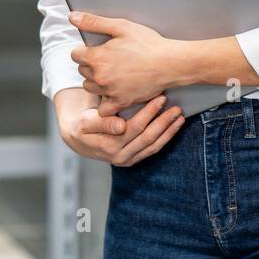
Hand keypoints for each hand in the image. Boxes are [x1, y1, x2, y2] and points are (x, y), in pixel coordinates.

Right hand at [57, 90, 184, 166]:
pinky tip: (174, 126)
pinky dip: (166, 137)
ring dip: (169, 131)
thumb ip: (103, 123)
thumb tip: (120, 126)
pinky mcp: (134, 158)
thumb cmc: (81, 124)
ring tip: (180, 116)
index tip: (160, 98)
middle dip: (164, 122)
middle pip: (148, 138)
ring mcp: (128, 159)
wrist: (77, 137)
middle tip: (176, 107)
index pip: (135, 128)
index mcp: (109, 147)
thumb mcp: (86, 122)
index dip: (149, 113)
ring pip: (154, 146)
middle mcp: (120, 156)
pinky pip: (153, 149)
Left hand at [68, 11, 180, 114]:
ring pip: (90, 88)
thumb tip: (72, 16)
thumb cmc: (148, 43)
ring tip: (111, 73)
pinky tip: (113, 91)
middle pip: (82, 71)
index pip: (75, 55)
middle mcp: (100, 76)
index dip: (84, 50)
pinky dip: (106, 101)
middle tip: (108, 58)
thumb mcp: (121, 26)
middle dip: (90, 64)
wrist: (170, 63)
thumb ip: (94, 22)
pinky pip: (104, 109)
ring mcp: (110, 91)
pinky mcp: (121, 102)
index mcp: (97, 57)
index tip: (97, 49)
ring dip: (96, 81)